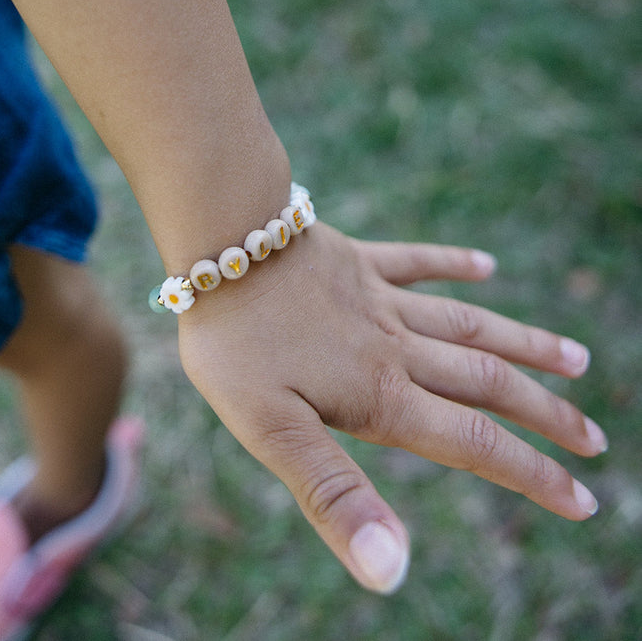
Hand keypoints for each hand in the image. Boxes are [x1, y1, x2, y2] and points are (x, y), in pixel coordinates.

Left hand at [177, 222, 605, 593]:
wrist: (221, 244)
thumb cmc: (237, 344)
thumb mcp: (274, 434)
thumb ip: (336, 496)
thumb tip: (393, 572)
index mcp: (381, 396)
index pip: (474, 442)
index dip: (531, 475)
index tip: (581, 500)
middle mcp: (396, 346)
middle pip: (488, 383)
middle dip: (546, 415)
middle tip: (594, 440)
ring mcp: (381, 297)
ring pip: (469, 324)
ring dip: (523, 344)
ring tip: (576, 359)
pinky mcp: (359, 258)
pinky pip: (417, 261)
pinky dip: (454, 265)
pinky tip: (486, 265)